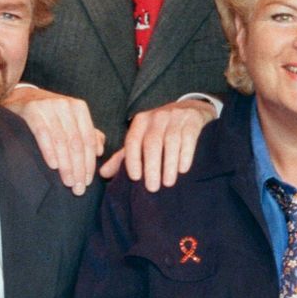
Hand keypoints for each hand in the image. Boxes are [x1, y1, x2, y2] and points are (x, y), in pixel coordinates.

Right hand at [4, 87, 103, 194]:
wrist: (20, 98)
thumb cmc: (50, 114)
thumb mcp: (71, 121)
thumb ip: (87, 134)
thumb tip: (99, 151)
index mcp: (79, 108)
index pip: (88, 140)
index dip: (89, 163)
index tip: (88, 182)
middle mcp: (66, 105)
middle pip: (76, 142)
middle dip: (78, 168)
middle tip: (78, 188)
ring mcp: (49, 107)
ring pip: (62, 141)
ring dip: (66, 165)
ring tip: (68, 182)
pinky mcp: (32, 111)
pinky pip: (43, 134)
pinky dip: (49, 151)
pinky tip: (53, 166)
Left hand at [99, 97, 214, 190]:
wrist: (190, 109)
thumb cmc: (161, 130)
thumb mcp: (142, 138)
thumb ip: (124, 156)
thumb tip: (103, 173)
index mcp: (141, 121)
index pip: (133, 140)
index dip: (133, 159)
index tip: (135, 178)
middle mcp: (157, 117)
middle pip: (152, 143)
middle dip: (151, 167)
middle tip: (152, 188)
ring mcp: (176, 117)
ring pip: (171, 142)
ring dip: (169, 165)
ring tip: (168, 183)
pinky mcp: (193, 121)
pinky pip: (188, 138)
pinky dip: (185, 155)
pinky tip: (183, 169)